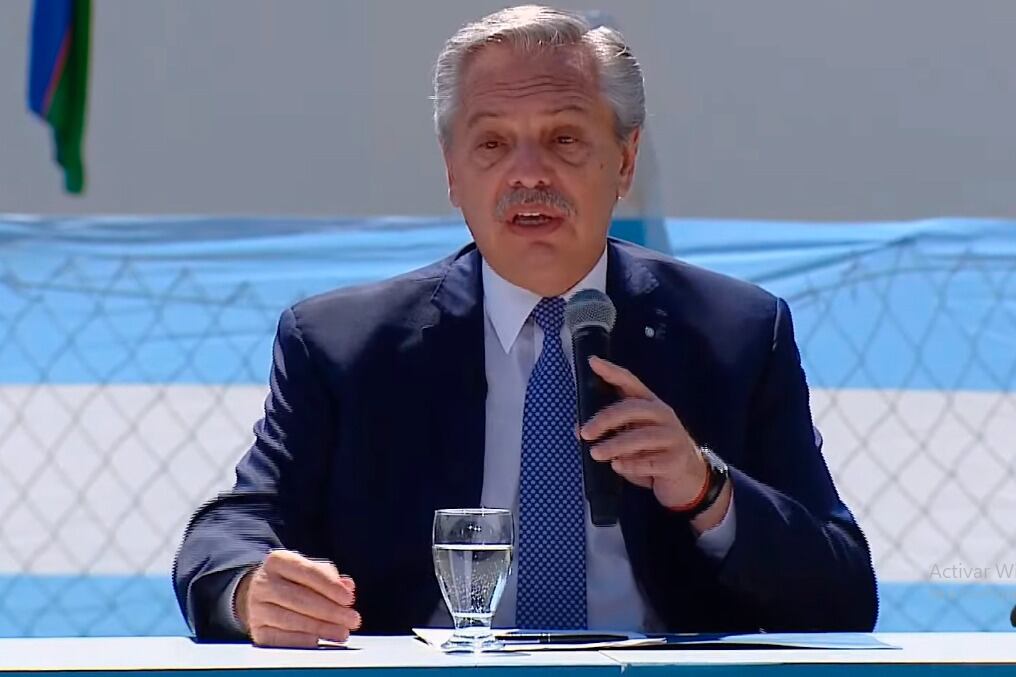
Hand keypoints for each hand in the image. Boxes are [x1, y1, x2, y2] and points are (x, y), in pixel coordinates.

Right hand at [235, 549, 360, 647]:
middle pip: (299, 598)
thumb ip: (329, 577)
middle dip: (330, 611)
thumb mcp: (309, 571)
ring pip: (291, 620)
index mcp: (277, 561)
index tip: (348, 599)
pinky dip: (303, 642)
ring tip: (342, 633)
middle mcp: (263, 583)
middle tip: (352, 620)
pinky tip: (320, 642)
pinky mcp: (256, 631)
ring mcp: (256, 608)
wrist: (259, 595)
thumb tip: (347, 587)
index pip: (307, 572)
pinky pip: (280, 639)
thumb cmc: (293, 581)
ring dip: (321, 629)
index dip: (329, 586)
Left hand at [580, 356, 730, 531]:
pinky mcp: (677, 460)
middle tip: (585, 433)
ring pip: (642, 436)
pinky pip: (652, 461)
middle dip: (606, 419)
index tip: (593, 362)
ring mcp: (673, 437)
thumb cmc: (653, 454)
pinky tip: (617, 466)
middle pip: (633, 408)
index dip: (612, 372)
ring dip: (615, 444)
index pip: (630, 382)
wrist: (689, 480)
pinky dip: (632, 464)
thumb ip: (609, 431)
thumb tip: (578, 429)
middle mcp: (663, 415)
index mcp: (650, 404)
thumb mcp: (630, 439)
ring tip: (595, 453)